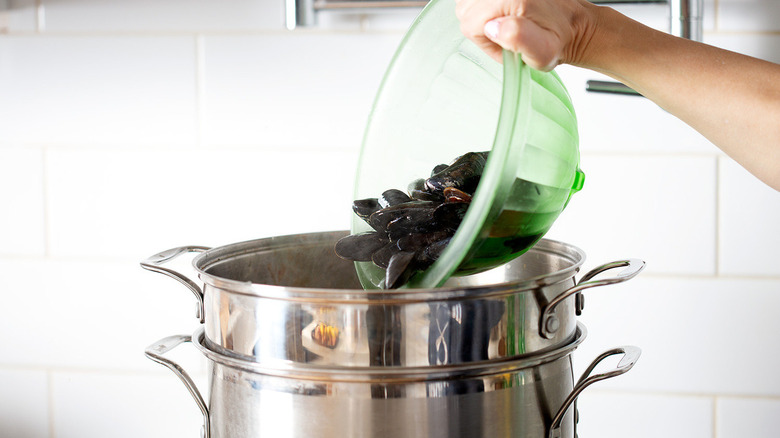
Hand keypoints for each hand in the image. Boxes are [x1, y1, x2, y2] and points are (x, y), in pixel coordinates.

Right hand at [455, 0, 594, 70]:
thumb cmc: (557, 41)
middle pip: (466, 9)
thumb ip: (517, 38)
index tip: (503, 42)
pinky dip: (486, 6)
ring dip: (482, 15)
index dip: (484, 40)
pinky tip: (503, 13)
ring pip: (468, 2)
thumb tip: (494, 26)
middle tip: (505, 33)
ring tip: (505, 23)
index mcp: (512, 0)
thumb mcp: (542, 51)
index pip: (470, 23)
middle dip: (481, 25)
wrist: (573, 24)